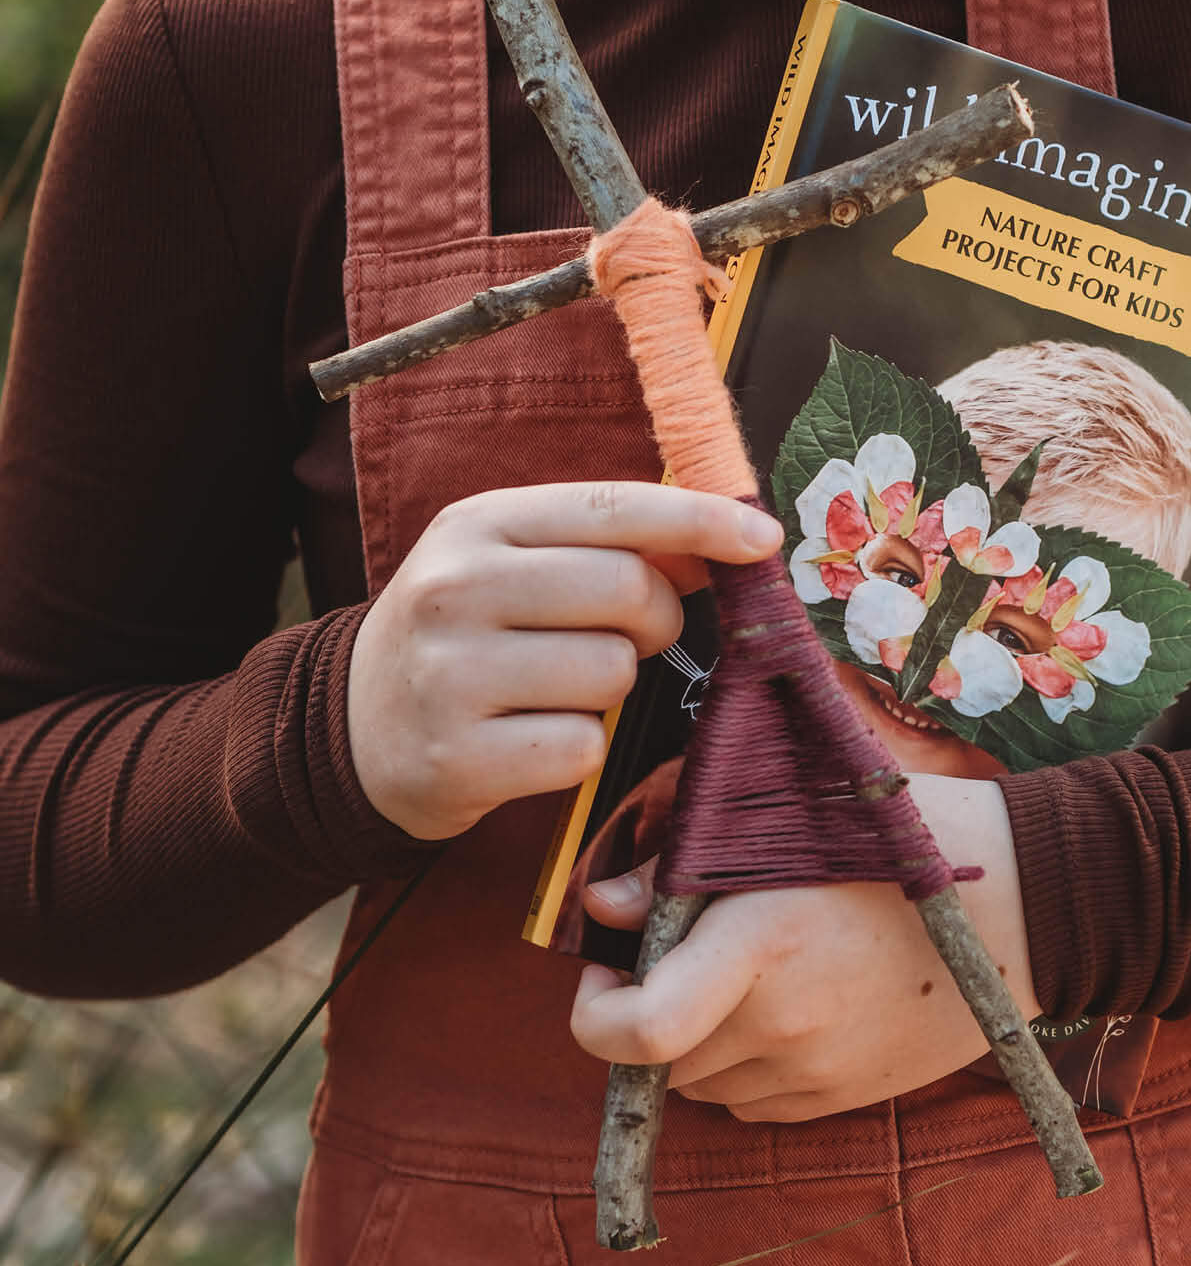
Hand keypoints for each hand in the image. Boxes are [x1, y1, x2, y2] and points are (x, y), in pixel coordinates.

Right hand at [348, 482, 780, 839]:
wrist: (352, 726)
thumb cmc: (469, 630)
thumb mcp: (516, 561)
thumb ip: (611, 543)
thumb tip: (730, 541)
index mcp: (477, 523)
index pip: (615, 507)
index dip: (701, 522)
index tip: (762, 540)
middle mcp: (455, 588)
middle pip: (629, 591)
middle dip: (656, 620)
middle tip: (625, 637)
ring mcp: (450, 675)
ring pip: (613, 673)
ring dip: (611, 688)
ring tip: (555, 688)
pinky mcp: (457, 758)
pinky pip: (582, 748)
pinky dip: (578, 749)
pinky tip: (531, 738)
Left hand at [569, 773, 1039, 1120]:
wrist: (1026, 902)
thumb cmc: (908, 835)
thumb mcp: (794, 814)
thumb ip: (683, 865)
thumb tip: (602, 907)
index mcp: (762, 943)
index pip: (636, 1031)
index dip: (594, 1012)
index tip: (606, 968)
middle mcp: (783, 1022)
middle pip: (663, 1060)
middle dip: (650, 1011)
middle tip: (678, 953)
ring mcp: (818, 1071)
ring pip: (709, 1084)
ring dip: (702, 1038)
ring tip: (746, 971)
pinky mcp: (850, 1096)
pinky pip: (762, 1101)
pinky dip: (753, 1062)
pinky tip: (793, 1000)